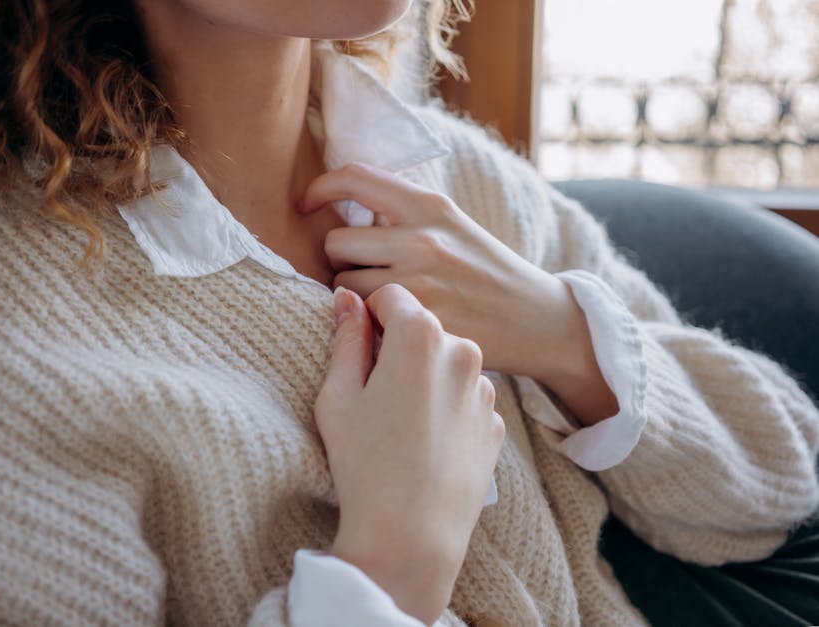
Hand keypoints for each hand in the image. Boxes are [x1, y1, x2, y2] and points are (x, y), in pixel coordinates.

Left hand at [300, 162, 587, 383]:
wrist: (537, 319)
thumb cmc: (486, 271)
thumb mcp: (452, 225)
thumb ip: (403, 213)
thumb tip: (342, 205)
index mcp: (430, 205)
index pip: (355, 177)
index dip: (320, 188)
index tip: (305, 204)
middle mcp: (423, 238)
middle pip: (336, 241)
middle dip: (340, 259)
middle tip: (363, 273)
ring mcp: (420, 283)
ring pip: (343, 285)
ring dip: (350, 295)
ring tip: (380, 301)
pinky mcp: (420, 323)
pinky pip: (364, 319)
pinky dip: (369, 322)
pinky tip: (391, 324)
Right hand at [315, 284, 504, 624]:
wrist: (412, 535)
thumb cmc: (364, 464)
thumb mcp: (338, 395)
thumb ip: (346, 338)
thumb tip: (347, 300)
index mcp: (421, 336)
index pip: (392, 296)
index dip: (369, 315)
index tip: (358, 346)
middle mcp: (463, 352)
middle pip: (423, 329)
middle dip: (399, 347)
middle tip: (376, 393)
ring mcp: (485, 389)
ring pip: (446, 363)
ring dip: (426, 376)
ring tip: (402, 424)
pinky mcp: (495, 422)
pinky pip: (466, 397)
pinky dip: (446, 407)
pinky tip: (426, 442)